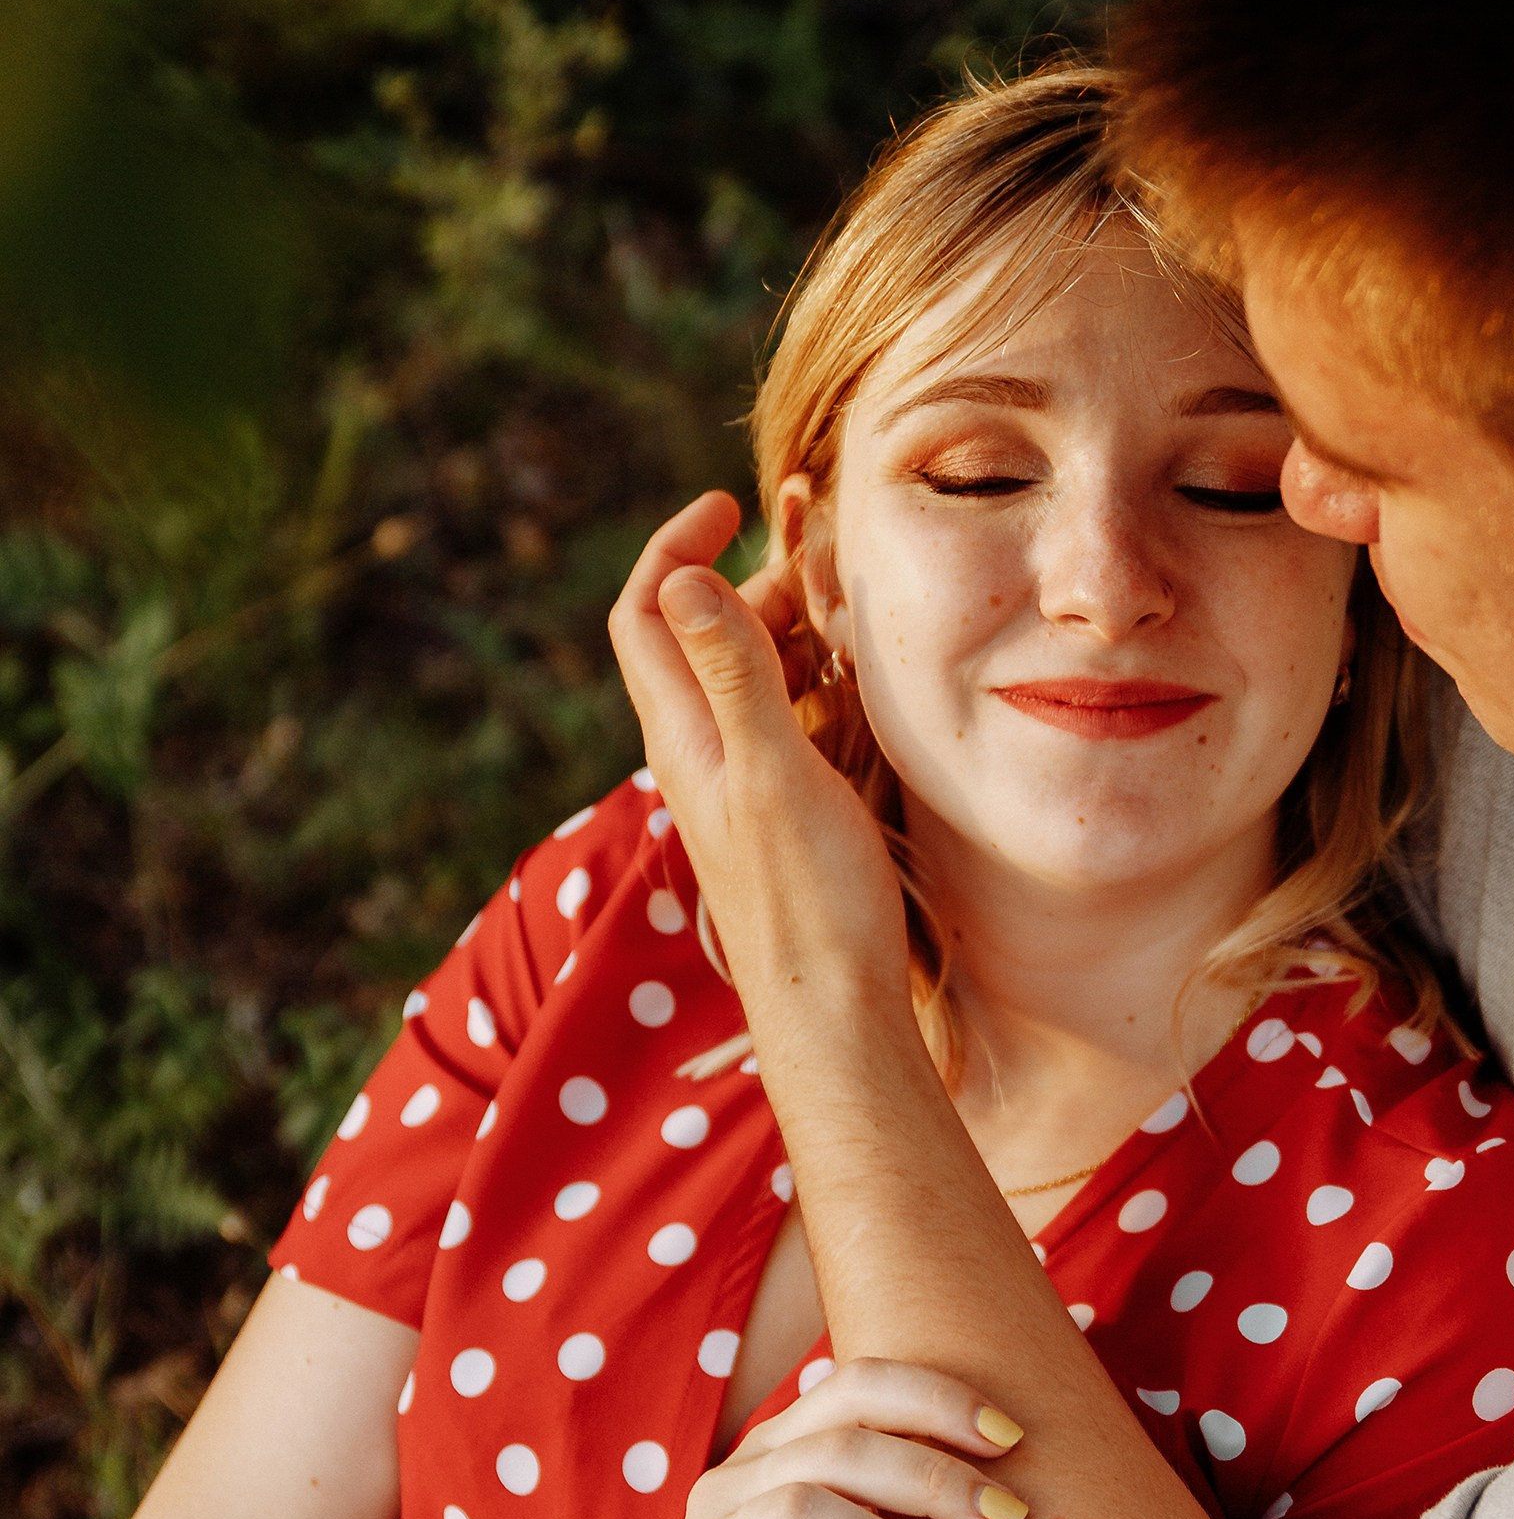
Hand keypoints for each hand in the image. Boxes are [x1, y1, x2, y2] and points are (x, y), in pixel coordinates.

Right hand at [591, 1359, 1029, 1518]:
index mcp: (776, 1454)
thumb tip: (1015, 1483)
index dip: (936, 1398)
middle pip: (839, 1446)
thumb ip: (905, 1510)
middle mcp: (736, 1490)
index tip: (1012, 1437)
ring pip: (797, 1515)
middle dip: (936, 1475)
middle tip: (1009, 1518)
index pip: (855, 1385)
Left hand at [607, 490, 908, 1014]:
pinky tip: (863, 687)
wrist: (833, 1014)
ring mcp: (741, 785)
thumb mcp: (772, 772)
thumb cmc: (807, 902)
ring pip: (751, 679)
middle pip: (703, 637)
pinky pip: (789, 724)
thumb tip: (682, 578)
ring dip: (791, 631)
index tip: (726, 504)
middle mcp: (701, 755)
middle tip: (823, 555)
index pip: (645, 615)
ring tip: (849, 610)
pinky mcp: (782, 815)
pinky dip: (819, 685)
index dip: (674, 548)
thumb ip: (733, 675)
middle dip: (754, 580)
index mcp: (684, 736)